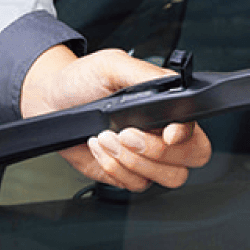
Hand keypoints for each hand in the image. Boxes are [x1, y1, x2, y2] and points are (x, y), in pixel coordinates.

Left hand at [21, 46, 210, 190]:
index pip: (198, 130)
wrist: (51, 100)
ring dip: (132, 160)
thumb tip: (174, 87)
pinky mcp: (127, 176)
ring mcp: (148, 160)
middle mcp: (164, 137)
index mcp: (170, 109)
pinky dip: (113, 167)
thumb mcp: (115, 65)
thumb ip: (148, 74)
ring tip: (106, 136)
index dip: (187, 135)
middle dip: (158, 151)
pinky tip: (99, 146)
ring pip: (166, 178)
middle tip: (127, 134)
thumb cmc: (84, 80)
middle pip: (191, 160)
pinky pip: (135, 184)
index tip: (168, 133)